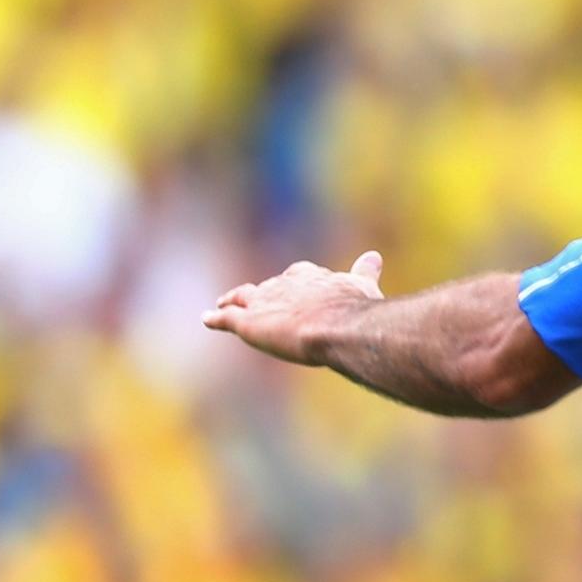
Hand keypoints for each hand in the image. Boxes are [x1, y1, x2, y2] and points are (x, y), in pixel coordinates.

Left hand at [205, 250, 384, 364]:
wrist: (336, 325)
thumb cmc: (353, 308)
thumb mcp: (362, 286)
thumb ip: (364, 272)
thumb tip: (374, 256)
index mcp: (309, 276)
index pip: (299, 276)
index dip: (297, 283)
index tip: (296, 285)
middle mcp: (283, 284)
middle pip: (269, 287)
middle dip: (265, 294)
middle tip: (259, 300)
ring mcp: (263, 302)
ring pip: (242, 297)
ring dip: (233, 300)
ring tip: (225, 302)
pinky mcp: (248, 322)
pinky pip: (226, 318)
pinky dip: (215, 317)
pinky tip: (207, 318)